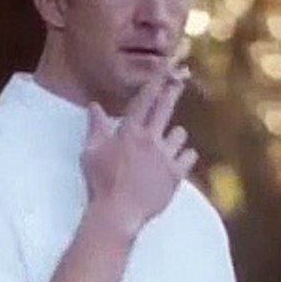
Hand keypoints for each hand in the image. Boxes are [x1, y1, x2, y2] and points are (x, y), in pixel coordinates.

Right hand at [80, 70, 197, 239]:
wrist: (118, 212)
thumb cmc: (100, 182)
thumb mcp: (91, 152)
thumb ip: (96, 127)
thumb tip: (94, 106)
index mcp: (129, 132)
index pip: (144, 100)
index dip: (155, 82)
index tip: (165, 69)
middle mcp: (150, 139)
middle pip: (166, 109)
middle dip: (173, 92)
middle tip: (180, 81)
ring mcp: (165, 156)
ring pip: (180, 134)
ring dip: (174, 137)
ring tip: (166, 146)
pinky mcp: (176, 174)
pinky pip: (189, 156)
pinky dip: (185, 157)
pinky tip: (178, 161)